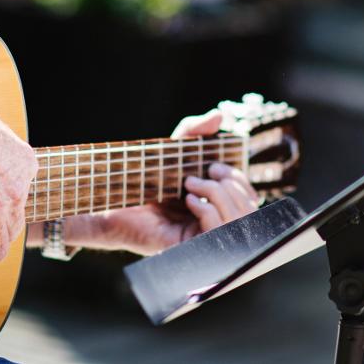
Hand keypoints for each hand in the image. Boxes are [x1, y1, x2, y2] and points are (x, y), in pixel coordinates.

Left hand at [75, 109, 261, 255]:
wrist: (113, 202)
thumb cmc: (143, 180)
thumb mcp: (173, 151)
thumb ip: (194, 132)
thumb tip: (219, 115)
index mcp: (217, 208)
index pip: (250, 202)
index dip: (240, 182)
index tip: (214, 167)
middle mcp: (215, 226)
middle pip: (249, 210)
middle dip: (231, 185)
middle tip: (206, 173)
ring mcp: (203, 239)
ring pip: (236, 221)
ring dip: (218, 194)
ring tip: (191, 183)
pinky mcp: (189, 248)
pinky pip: (214, 231)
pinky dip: (206, 210)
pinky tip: (188, 200)